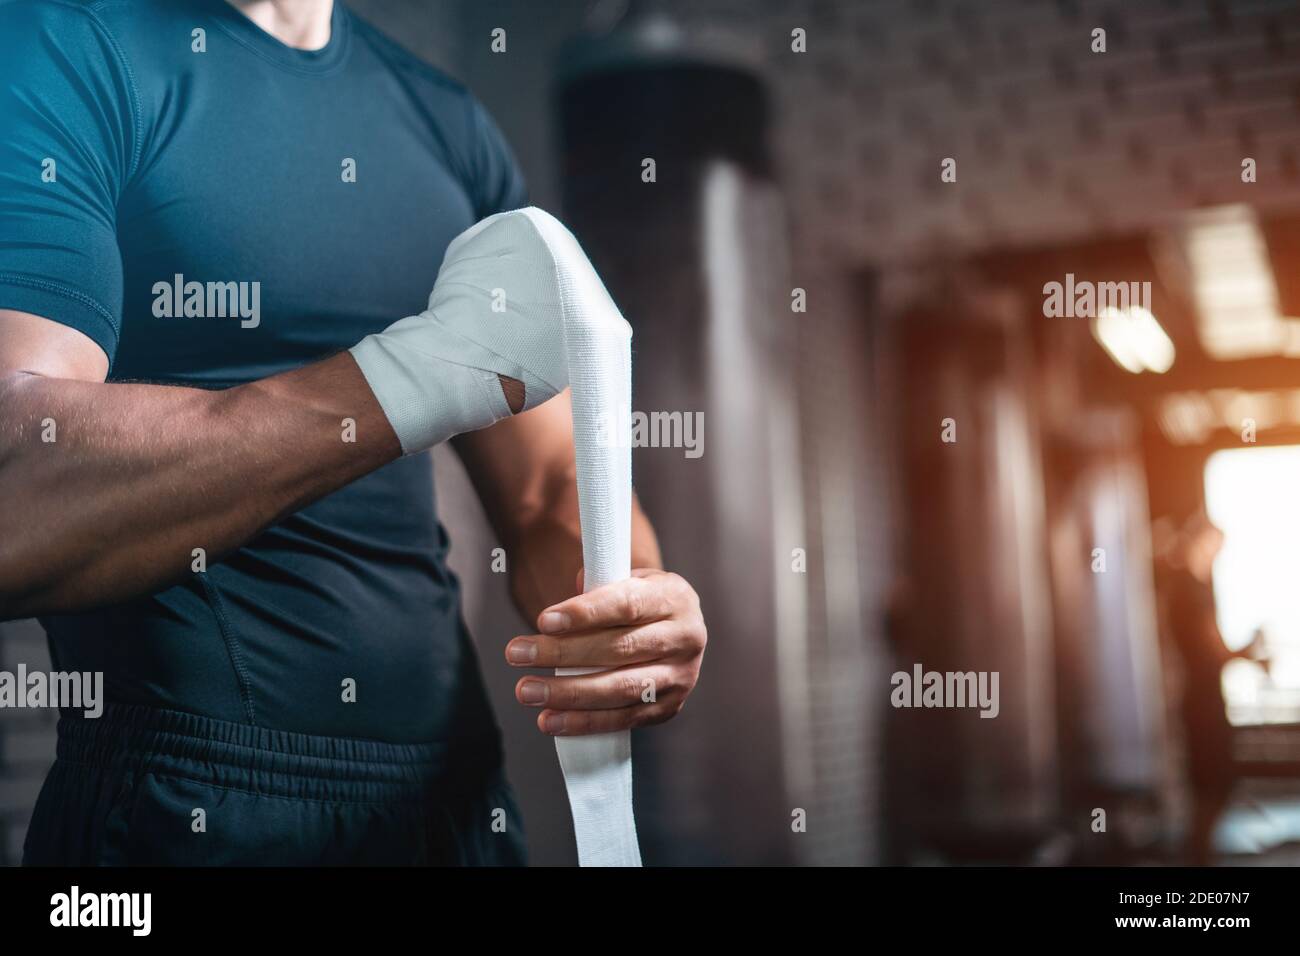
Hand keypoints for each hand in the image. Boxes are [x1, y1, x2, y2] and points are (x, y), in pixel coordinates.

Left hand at [505, 568, 706, 734]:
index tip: (543, 621)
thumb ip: (594, 586)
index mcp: (675, 598)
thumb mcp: (625, 580)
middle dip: (563, 653)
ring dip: (568, 693)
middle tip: (516, 653)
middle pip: (619, 649)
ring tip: (526, 690)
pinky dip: (584, 722)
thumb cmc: (639, 601)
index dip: (584, 614)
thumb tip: (558, 615)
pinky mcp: (669, 708)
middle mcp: (686, 638)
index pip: (627, 605)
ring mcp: (681, 677)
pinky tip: (549, 719)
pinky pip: (623, 719)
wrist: (675, 628)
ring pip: (620, 689)